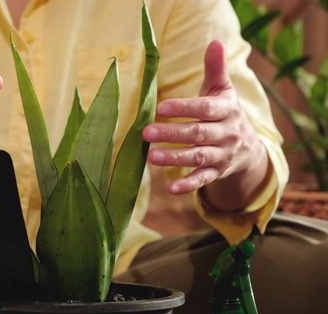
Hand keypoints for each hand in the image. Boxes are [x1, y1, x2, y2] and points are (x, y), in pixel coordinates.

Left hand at [142, 40, 268, 209]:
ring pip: (198, 157)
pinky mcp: (217, 173)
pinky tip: (170, 188)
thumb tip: (214, 42)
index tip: (161, 107)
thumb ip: (215, 69)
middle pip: (198, 134)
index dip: (184, 108)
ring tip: (151, 156)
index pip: (204, 109)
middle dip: (172, 133)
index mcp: (226, 110)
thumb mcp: (222, 91)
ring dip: (175, 158)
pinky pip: (203, 180)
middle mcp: (226, 133)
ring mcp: (222, 155)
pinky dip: (188, 185)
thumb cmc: (225, 113)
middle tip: (146, 132)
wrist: (250, 148)